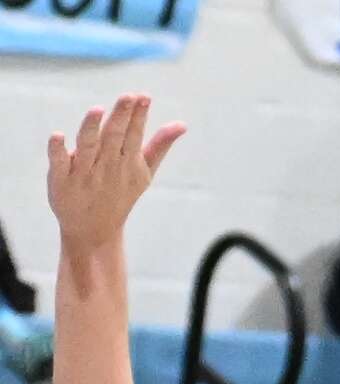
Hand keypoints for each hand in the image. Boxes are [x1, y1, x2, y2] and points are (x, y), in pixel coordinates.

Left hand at [47, 95, 184, 253]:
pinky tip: (58, 135)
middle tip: (128, 96)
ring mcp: (84, 173)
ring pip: (88, 147)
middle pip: (113, 137)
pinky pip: (60, 162)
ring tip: (97, 110)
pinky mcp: (62, 179)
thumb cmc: (119, 194)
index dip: (138, 116)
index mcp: (127, 162)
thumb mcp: (143, 172)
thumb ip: (159, 146)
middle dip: (121, 117)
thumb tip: (182, 124)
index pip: (134, 136)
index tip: (143, 97)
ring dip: (92, 128)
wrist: (94, 230)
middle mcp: (107, 166)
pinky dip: (58, 150)